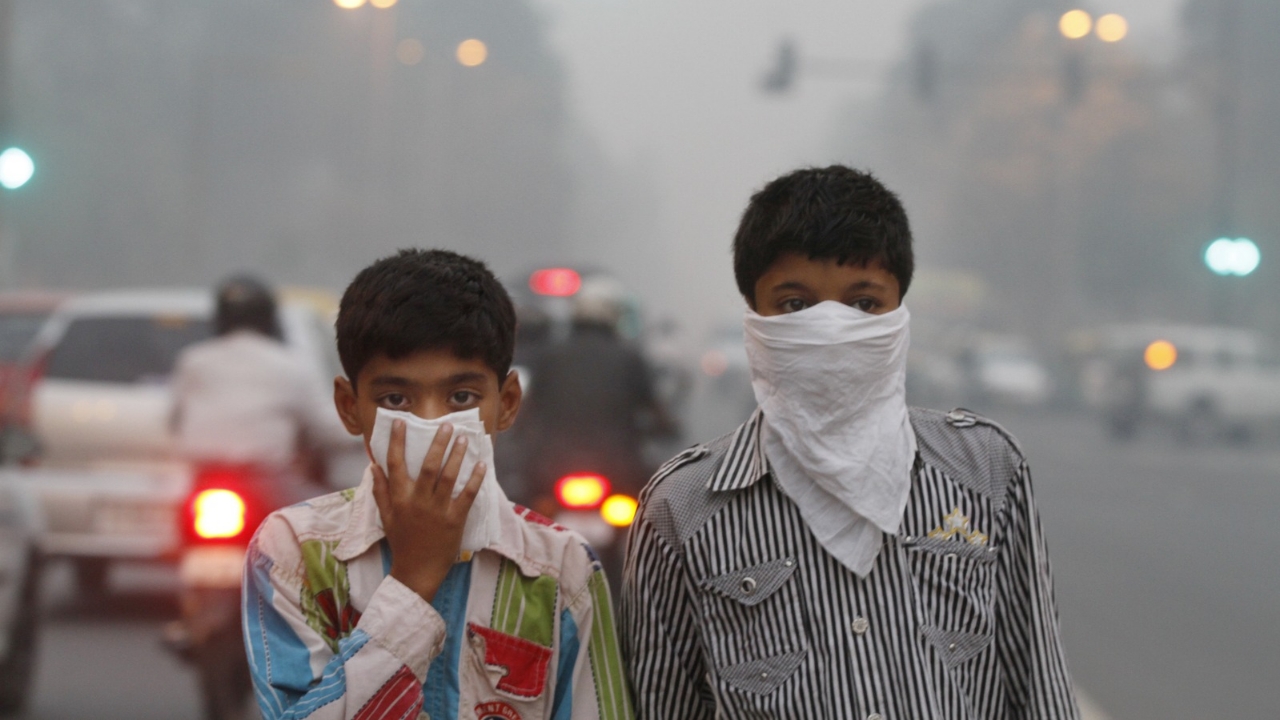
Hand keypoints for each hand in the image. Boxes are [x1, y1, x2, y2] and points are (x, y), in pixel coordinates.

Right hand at [370, 420, 485, 601]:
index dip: (397, 442)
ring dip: (457, 455)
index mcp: (399, 499)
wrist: (417, 572)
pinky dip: (475, 479)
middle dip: (437, 443)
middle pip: (428, 466)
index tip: (400, 423)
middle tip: (446, 425)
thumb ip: (380, 491)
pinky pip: (467, 495)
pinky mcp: (455, 520)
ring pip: (449, 477)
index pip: (396, 464)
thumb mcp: (386, 517)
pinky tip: (481, 464)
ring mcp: (437, 511)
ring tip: (464, 438)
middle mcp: (418, 502)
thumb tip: (373, 466)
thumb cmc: (401, 542)